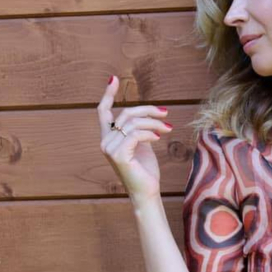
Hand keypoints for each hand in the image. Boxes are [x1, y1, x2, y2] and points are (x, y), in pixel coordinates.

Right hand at [97, 75, 171, 201]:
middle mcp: (105, 141)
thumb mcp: (143, 144)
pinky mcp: (117, 155)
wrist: (147, 192)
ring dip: (154, 123)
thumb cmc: (146, 170)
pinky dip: (150, 133)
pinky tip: (159, 137)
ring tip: (168, 128)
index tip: (113, 79)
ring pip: (133, 123)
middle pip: (126, 113)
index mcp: (109, 138)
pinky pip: (135, 134)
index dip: (107, 94)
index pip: (103, 111)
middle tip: (166, 113)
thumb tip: (150, 114)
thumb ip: (139, 129)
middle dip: (148, 110)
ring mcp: (109, 148)